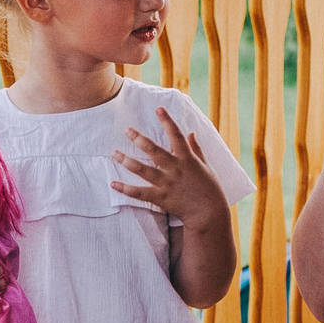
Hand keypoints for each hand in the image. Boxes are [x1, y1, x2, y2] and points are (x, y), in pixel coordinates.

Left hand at [110, 109, 228, 228]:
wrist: (209, 213)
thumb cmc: (210, 189)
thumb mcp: (206, 166)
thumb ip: (197, 149)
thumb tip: (191, 133)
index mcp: (187, 158)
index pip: (176, 135)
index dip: (167, 121)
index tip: (158, 109)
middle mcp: (175, 168)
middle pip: (153, 150)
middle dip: (139, 138)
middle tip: (127, 130)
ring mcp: (167, 183)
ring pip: (142, 169)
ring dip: (127, 160)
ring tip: (114, 153)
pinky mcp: (161, 198)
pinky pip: (140, 193)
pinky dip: (126, 189)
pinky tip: (113, 183)